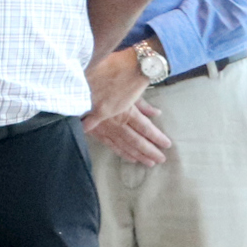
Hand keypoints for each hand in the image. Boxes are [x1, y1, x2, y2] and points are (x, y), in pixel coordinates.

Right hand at [84, 46, 170, 165]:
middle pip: (136, 141)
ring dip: (137, 155)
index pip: (146, 128)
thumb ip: (142, 104)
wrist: (79, 86)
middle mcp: (117, 123)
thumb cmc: (107, 84)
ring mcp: (106, 129)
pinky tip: (130, 158)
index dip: (157, 137)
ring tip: (149, 162)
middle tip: (161, 159)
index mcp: (127, 112)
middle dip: (149, 151)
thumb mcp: (128, 91)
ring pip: (124, 145)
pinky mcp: (96, 132)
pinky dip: (121, 152)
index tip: (167, 145)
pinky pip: (111, 145)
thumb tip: (157, 113)